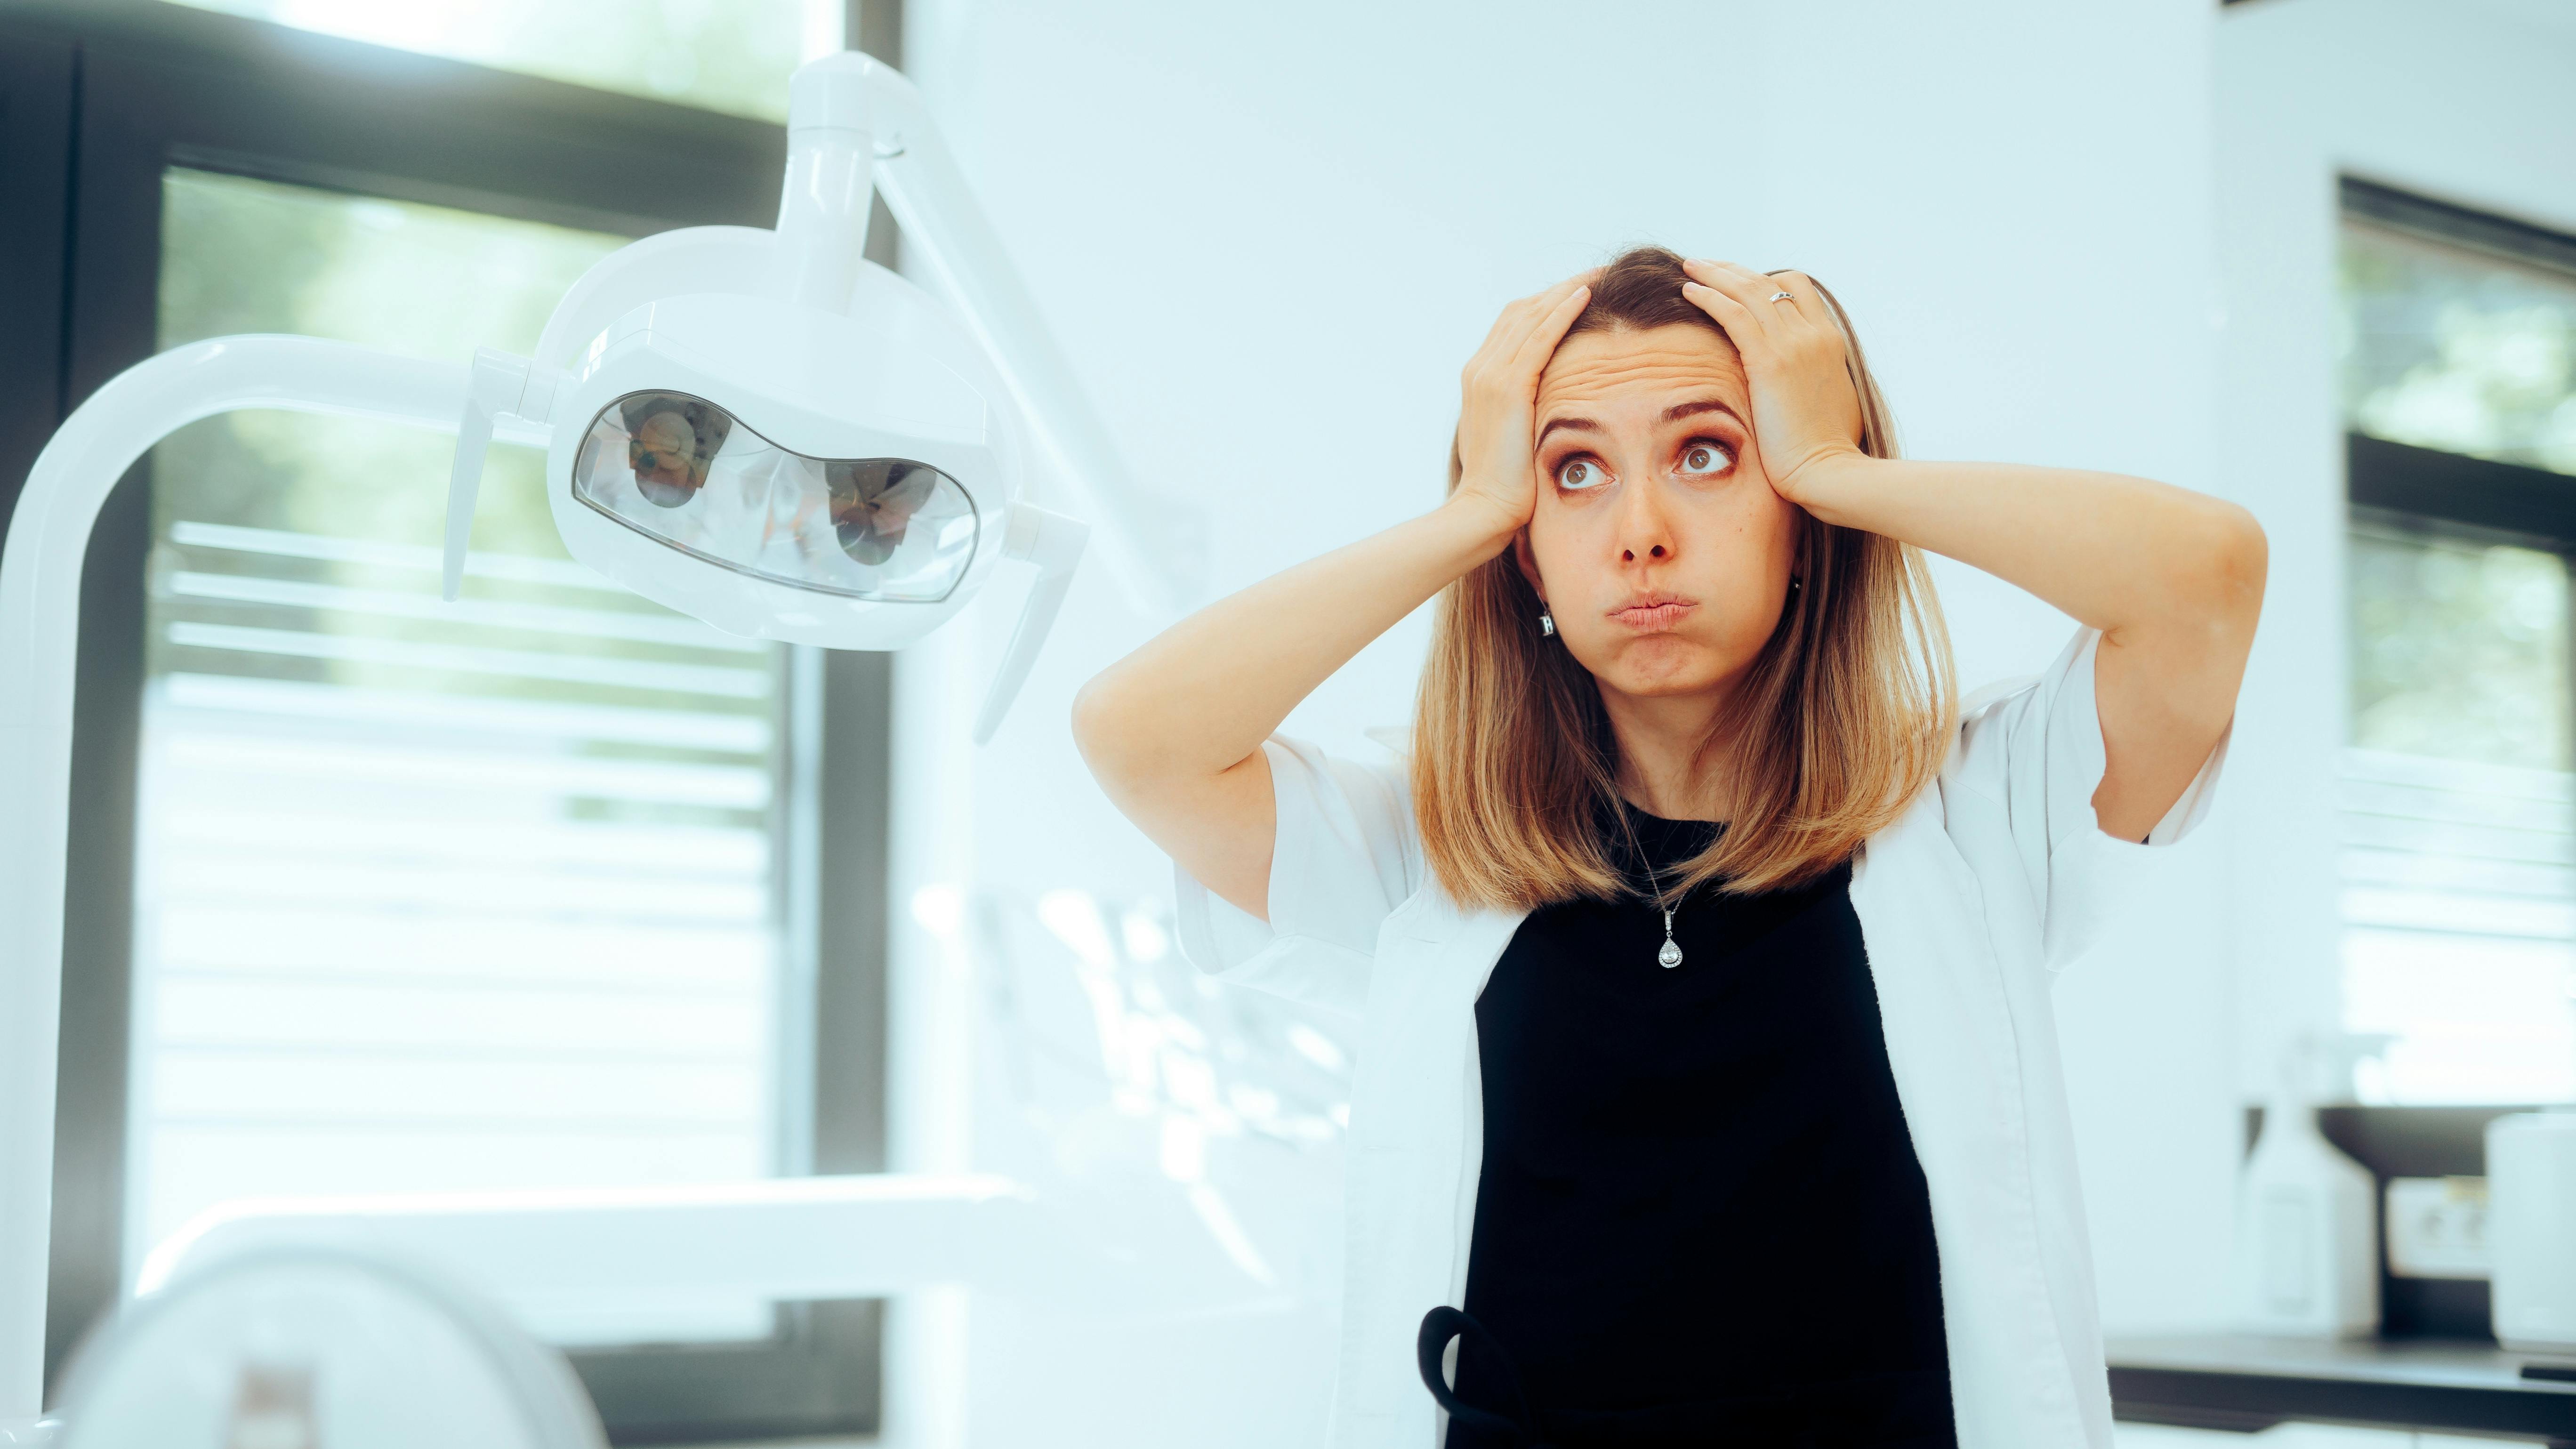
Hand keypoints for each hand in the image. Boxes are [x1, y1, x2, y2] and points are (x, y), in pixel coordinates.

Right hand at [1451, 273, 1593, 532]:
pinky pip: (1539, 337)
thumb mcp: (1511, 439)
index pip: (1513, 326)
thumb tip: (1547, 409)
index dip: (1545, 306)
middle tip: (1594, 275)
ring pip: (1531, 316)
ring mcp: (1490, 375)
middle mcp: (1480, 369)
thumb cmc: (1504, 487)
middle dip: (1557, 290)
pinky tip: (1585, 296)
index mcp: (1479, 379)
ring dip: (1565, 291)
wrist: (1484, 510)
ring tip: (1597, 276)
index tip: (1576, 295)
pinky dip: (1561, 312)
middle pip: (1521, 311)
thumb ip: (1522, 414)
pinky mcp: (1508, 387)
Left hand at [1680, 260, 1865, 500]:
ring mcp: (1793, 344)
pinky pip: (1733, 313)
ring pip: (1749, 290)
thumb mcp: (1831, 400)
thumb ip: (1817, 377)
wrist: (1829, 470)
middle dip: (1734, 270)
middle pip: (1769, 282)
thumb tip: (1802, 380)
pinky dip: (1710, 296)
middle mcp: (1813, 333)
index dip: (1764, 281)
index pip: (1796, 289)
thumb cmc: (1827, 449)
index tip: (1736, 285)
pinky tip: (1689, 291)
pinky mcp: (1770, 361)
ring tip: (1690, 265)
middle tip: (1706, 264)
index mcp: (1829, 340)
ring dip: (1716, 273)